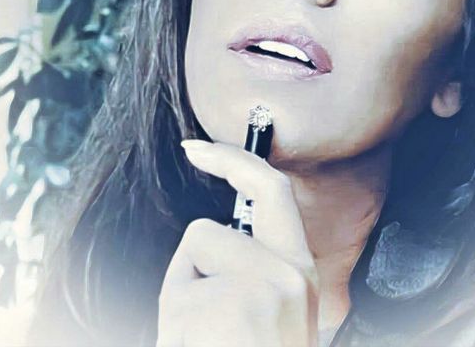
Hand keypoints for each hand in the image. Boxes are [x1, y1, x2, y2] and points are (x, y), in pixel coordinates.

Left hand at [156, 139, 319, 346]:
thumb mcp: (274, 311)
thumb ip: (254, 269)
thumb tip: (213, 238)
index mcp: (299, 273)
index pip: (273, 193)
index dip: (237, 160)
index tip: (203, 148)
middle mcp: (290, 273)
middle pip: (215, 221)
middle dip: (212, 179)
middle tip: (194, 149)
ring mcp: (263, 286)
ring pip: (193, 257)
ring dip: (182, 297)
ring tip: (202, 338)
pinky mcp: (233, 305)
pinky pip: (177, 295)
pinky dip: (174, 327)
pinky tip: (198, 346)